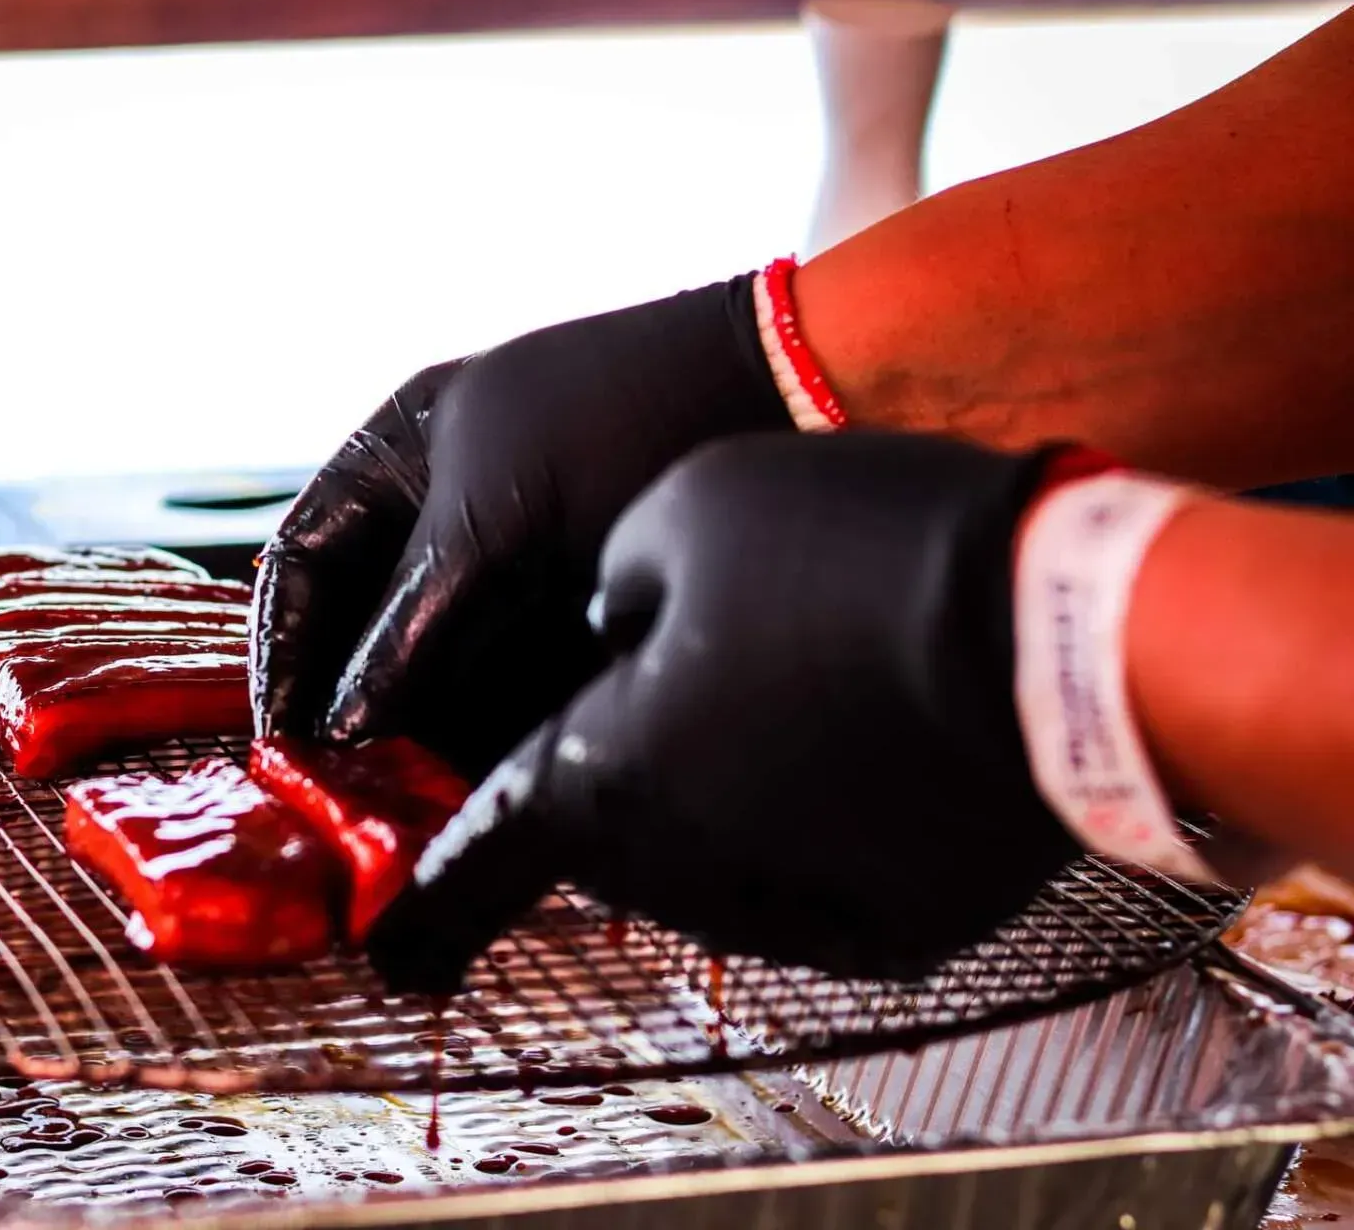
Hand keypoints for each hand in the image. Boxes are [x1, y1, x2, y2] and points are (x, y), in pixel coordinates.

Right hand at [250, 275, 792, 773]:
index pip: (305, 564)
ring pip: (440, 685)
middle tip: (345, 801)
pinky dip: (494, 751)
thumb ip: (409, 622)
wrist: (795, 397)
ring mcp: (519, 581)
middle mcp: (449, 523)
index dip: (282, 651)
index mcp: (404, 457)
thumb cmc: (628, 413)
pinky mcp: (581, 637)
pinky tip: (490, 796)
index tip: (278, 739)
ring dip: (422, 749)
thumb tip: (338, 730)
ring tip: (412, 818)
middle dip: (352, 719)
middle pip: (365, 639)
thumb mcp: (494, 508)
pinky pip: (514, 704)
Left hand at [366, 431, 1084, 993]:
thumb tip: (614, 626)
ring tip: (790, 696)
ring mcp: (793, 910)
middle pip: (608, 836)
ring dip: (716, 795)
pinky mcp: (892, 926)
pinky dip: (812, 827)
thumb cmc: (857, 555)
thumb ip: (613, 586)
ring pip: (709, 859)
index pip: (478, 859)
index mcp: (604, 770)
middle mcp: (681, 865)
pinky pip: (813, 881)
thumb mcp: (685, 511)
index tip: (393, 943)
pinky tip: (864, 745)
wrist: (1062, 635)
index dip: (424, 901)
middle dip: (613, 775)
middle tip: (669, 696)